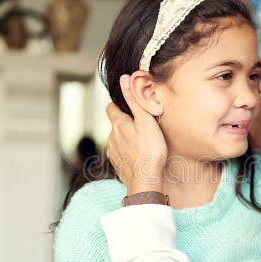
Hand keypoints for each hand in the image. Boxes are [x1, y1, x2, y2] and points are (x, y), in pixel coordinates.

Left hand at [105, 75, 167, 193]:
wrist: (145, 181)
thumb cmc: (150, 151)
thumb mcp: (145, 121)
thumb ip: (134, 101)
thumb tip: (124, 79)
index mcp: (118, 124)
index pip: (111, 107)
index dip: (119, 104)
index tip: (129, 104)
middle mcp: (111, 137)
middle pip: (115, 124)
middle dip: (126, 122)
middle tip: (143, 124)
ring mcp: (112, 152)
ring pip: (118, 139)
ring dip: (127, 137)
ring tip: (143, 141)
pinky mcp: (117, 164)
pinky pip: (121, 152)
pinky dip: (128, 151)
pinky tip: (139, 155)